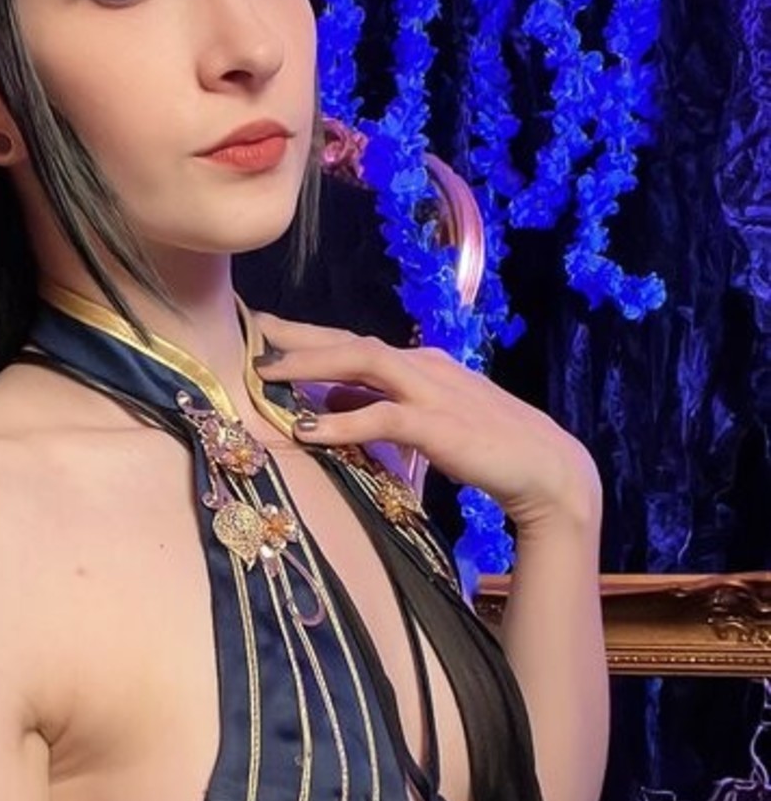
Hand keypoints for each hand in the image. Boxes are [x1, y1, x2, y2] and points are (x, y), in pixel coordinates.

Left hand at [253, 313, 600, 536]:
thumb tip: (332, 404)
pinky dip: (342, 420)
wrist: (547, 468)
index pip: (358, 342)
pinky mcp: (439, 425)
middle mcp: (425, 366)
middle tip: (252, 336)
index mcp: (424, 364)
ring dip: (312, 366)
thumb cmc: (490, 447)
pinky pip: (381, 417)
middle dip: (300, 338)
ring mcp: (433, 392)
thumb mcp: (431, 420)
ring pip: (363, 363)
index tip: (268, 332)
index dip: (311, 337)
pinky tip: (309, 431)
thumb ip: (384, 407)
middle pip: (353, 342)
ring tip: (267, 374)